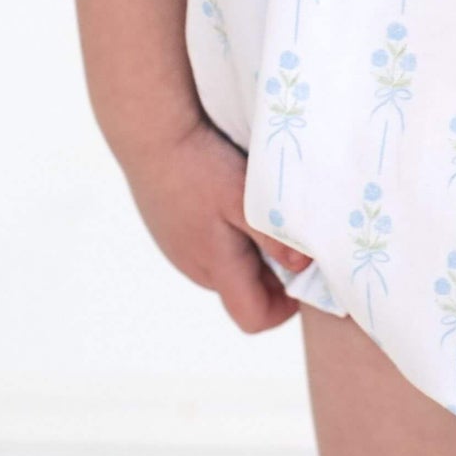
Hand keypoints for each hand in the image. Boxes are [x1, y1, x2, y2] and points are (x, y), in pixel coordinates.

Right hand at [116, 116, 314, 334]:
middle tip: (292, 236)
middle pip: (244, 293)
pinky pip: (209, 248)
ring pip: (228, 269)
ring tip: (264, 213)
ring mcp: (180, 249)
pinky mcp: (172, 230)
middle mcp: (196, 267)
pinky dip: (231, 236)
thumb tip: (305, 266)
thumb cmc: (200, 167)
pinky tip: (234, 200)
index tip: (302, 275)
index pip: (254, 319)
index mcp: (217, 267)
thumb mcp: (245, 200)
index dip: (284, 309)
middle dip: (274, 276)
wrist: (151, 136)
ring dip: (253, 254)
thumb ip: (275, 236)